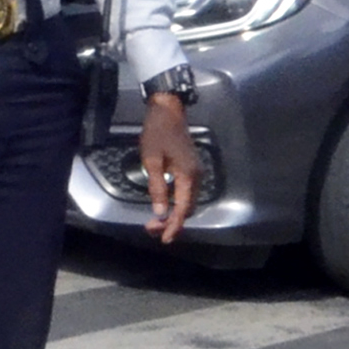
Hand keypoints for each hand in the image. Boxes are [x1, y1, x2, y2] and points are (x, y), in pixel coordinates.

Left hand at [137, 91, 200, 242]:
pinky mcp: (192, 169)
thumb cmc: (157, 133)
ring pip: (188, 202)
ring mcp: (196, 173)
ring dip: (174, 214)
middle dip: (172, 222)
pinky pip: (187, 193)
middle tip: (152, 229)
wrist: (169, 110)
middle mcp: (197, 177)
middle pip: (188, 209)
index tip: (163, 238)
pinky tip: (164, 206)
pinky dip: (177, 204)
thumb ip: (156, 187)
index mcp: (188, 176)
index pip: (183, 209)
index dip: (174, 226)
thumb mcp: (151, 160)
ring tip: (155, 221)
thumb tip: (159, 212)